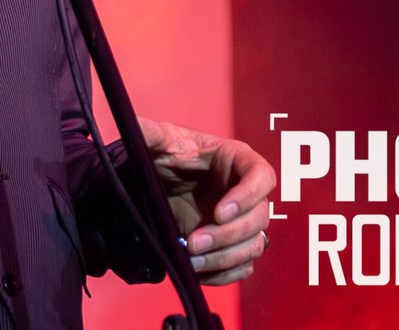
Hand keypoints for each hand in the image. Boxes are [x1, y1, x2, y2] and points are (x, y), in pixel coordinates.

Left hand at [138, 115, 275, 284]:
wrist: (161, 180)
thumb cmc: (169, 152)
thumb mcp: (159, 141)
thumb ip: (150, 133)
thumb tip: (136, 126)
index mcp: (238, 160)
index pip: (262, 176)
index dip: (247, 197)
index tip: (219, 212)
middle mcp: (247, 192)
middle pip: (259, 218)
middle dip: (227, 235)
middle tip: (193, 242)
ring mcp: (242, 221)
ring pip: (253, 245)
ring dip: (225, 257)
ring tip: (192, 260)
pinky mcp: (233, 244)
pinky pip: (243, 266)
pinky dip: (224, 273)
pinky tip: (198, 271)